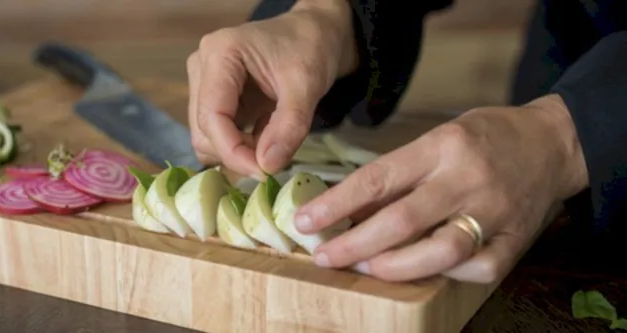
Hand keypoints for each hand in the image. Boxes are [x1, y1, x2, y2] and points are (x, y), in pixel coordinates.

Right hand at [186, 0, 357, 177]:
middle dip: (236, 154)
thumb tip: (266, 167)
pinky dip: (241, 146)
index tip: (263, 173)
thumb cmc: (310, 48)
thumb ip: (289, 127)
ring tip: (273, 144)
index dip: (233, 151)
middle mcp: (202, 67)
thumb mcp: (308, 85)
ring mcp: (204, 83)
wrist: (313, 33)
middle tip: (274, 161)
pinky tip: (266, 137)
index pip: (212, 116)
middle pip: (204, 131)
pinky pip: (218, 135)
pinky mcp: (214, 98)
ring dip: (238, 152)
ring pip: (207, 137)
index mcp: (220, 54)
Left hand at [293, 94, 587, 282]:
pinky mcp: (516, 240)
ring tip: (365, 266)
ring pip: (440, 250)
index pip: (378, 178)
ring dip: (394, 266)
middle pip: (402, 220)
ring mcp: (495, 211)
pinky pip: (476, 268)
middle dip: (354, 244)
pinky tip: (423, 270)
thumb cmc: (483, 138)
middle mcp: (467, 179)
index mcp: (442, 146)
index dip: (336, 204)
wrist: (553, 143)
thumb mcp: (436, 139)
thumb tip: (345, 209)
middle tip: (324, 257)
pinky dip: (445, 274)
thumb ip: (397, 174)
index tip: (305, 221)